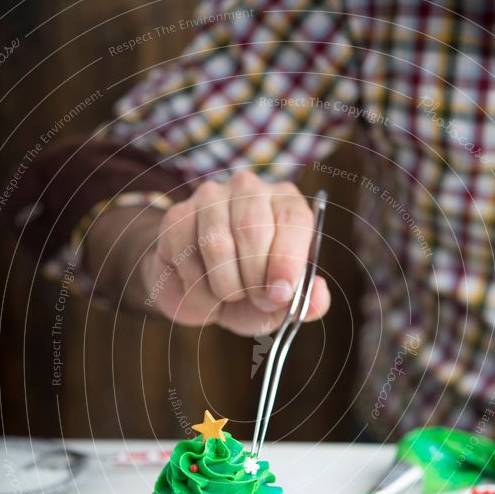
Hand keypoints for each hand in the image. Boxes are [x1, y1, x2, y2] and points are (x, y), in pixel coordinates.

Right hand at [144, 172, 329, 334]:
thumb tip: (318, 297)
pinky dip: (199, 291)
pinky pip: (187, 259)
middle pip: (252, 229)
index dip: (288, 259)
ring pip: (217, 245)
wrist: (200, 295)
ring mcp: (208, 199)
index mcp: (285, 201)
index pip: (293, 219)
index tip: (282, 293)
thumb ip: (306, 302)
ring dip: (226, 287)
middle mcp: (248, 189)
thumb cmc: (250, 292)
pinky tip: (204, 291)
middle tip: (258, 301)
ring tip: (230, 297)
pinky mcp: (176, 218)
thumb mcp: (281, 304)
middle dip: (256, 278)